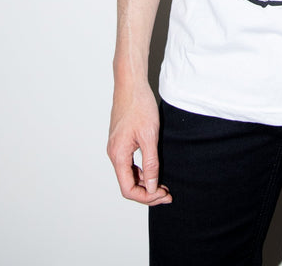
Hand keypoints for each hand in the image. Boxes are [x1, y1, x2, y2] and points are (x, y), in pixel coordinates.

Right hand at [107, 80, 171, 204]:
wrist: (131, 84)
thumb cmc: (139, 106)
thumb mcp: (150, 136)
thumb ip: (150, 163)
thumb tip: (152, 186)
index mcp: (118, 155)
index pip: (128, 189)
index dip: (146, 196)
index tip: (163, 194)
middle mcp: (114, 154)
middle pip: (128, 184)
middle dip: (148, 191)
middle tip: (167, 192)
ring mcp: (116, 147)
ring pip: (129, 174)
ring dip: (146, 182)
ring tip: (164, 183)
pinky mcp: (121, 141)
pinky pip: (129, 163)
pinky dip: (142, 170)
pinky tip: (154, 169)